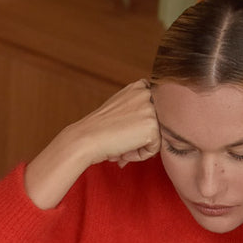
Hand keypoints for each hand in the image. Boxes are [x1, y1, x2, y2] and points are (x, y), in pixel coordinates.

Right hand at [24, 80, 159, 208]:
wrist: (86, 139)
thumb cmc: (99, 129)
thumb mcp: (119, 108)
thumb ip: (137, 109)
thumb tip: (155, 123)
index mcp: (139, 87)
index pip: (153, 112)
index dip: (139, 126)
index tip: (122, 129)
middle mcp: (147, 94)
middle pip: (157, 125)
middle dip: (140, 137)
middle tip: (120, 140)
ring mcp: (151, 109)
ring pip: (157, 137)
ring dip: (139, 146)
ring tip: (121, 145)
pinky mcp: (153, 127)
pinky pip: (155, 149)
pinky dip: (140, 155)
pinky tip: (124, 150)